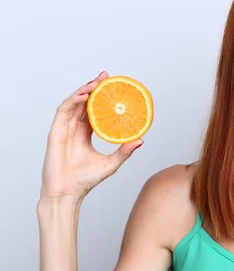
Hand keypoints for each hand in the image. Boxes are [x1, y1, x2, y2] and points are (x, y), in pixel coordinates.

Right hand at [40, 71, 142, 202]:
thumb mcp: (111, 163)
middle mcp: (74, 129)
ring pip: (73, 103)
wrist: (68, 193)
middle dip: (93, 87)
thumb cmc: (86, 180)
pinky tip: (84, 95)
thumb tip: (141, 140)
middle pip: (83, 102)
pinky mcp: (55, 133)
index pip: (93, 110)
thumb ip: (124, 152)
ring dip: (83, 91)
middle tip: (106, 76)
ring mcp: (63, 130)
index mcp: (85, 133)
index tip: (113, 86)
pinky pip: (63, 112)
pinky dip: (73, 101)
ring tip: (96, 82)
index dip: (101, 97)